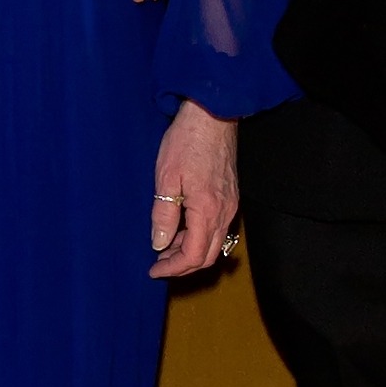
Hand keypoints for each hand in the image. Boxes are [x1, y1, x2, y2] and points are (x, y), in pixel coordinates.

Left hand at [149, 101, 238, 278]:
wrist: (212, 116)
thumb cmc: (187, 142)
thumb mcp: (166, 179)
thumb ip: (164, 215)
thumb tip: (160, 244)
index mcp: (208, 211)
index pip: (194, 256)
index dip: (173, 268)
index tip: (154, 270)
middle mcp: (225, 212)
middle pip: (208, 256)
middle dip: (183, 265)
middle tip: (159, 263)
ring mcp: (231, 205)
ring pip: (215, 243)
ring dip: (191, 251)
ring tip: (166, 247)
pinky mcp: (231, 197)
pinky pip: (219, 229)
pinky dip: (200, 237)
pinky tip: (182, 229)